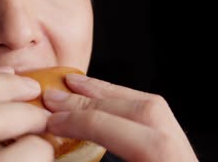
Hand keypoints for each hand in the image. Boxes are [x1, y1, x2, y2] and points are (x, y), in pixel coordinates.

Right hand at [43, 74, 198, 161]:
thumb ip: (89, 158)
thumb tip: (57, 136)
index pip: (125, 133)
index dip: (82, 122)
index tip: (52, 120)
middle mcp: (181, 155)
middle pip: (143, 111)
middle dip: (90, 99)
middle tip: (54, 95)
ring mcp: (184, 151)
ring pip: (152, 106)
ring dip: (106, 92)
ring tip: (73, 83)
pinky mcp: (177, 150)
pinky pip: (154, 114)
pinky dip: (122, 101)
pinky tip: (99, 98)